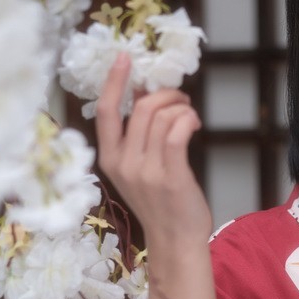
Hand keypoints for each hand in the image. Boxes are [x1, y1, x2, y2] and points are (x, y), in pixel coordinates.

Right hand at [96, 53, 212, 249]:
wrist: (175, 241)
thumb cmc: (160, 204)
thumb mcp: (137, 170)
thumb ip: (137, 137)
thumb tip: (145, 95)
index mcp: (109, 159)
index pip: (105, 112)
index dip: (113, 81)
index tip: (124, 58)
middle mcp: (123, 163)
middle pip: (141, 108)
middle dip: (165, 94)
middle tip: (181, 98)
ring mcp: (146, 171)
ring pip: (161, 117)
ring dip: (180, 107)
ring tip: (189, 114)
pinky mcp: (171, 176)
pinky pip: (177, 131)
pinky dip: (187, 119)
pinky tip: (193, 123)